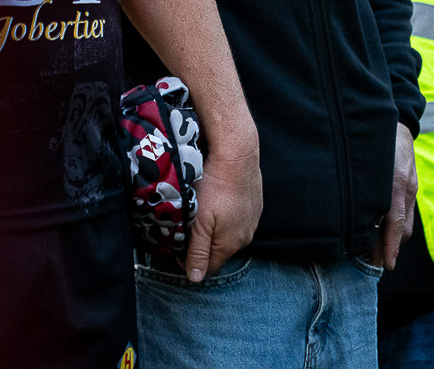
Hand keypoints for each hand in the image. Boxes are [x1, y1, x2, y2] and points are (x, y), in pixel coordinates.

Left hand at [184, 136, 262, 281]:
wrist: (237, 155)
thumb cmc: (215, 187)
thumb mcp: (199, 223)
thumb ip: (197, 252)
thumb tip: (196, 279)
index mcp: (230, 245)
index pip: (209, 267)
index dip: (190, 260)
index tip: (178, 243)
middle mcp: (245, 236)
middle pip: (219, 251)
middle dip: (203, 244)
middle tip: (189, 224)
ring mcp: (252, 220)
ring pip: (228, 234)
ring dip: (215, 229)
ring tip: (203, 211)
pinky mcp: (255, 204)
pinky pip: (237, 219)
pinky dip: (226, 215)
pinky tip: (218, 201)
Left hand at [378, 125, 418, 267]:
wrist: (398, 122)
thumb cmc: (380, 142)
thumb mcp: (368, 166)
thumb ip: (365, 191)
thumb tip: (357, 219)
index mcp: (397, 185)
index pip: (396, 224)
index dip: (389, 247)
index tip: (385, 265)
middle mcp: (408, 189)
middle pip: (403, 230)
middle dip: (388, 248)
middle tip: (370, 262)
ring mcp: (412, 188)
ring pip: (405, 223)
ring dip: (391, 239)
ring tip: (372, 251)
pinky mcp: (411, 186)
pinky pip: (405, 211)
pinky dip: (393, 225)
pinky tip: (378, 229)